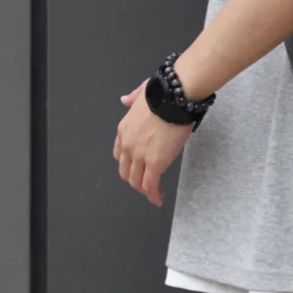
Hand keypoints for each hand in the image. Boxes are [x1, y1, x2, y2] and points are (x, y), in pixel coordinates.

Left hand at [113, 79, 192, 207]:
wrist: (173, 98)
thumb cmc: (163, 94)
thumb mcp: (141, 93)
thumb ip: (132, 98)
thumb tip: (125, 99)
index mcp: (124, 130)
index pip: (119, 153)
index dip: (127, 163)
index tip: (136, 167)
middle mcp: (128, 145)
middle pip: (126, 171)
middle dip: (135, 180)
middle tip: (146, 184)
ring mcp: (140, 156)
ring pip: (136, 181)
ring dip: (144, 189)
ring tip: (154, 193)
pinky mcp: (155, 164)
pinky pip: (150, 185)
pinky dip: (153, 195)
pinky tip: (158, 199)